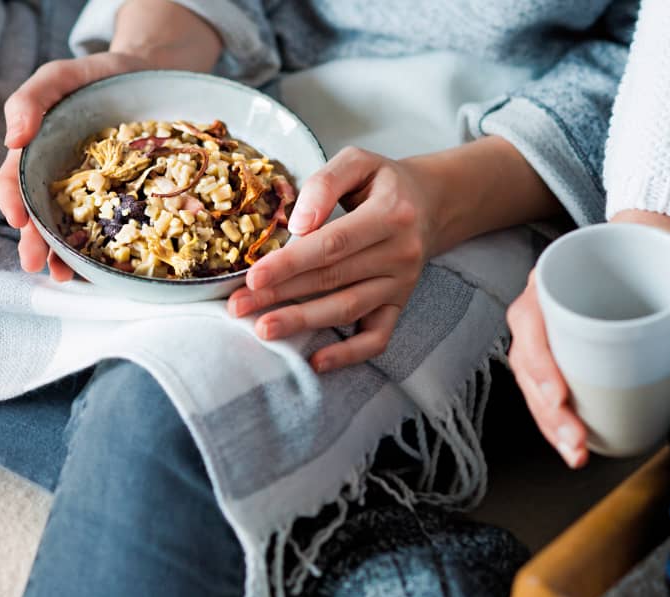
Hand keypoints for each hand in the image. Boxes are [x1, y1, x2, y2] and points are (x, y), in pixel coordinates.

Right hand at [0, 0, 221, 279]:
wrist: (149, 76)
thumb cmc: (96, 78)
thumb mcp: (60, 76)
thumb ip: (31, 100)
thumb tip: (12, 140)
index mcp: (40, 156)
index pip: (17, 184)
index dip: (14, 203)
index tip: (19, 220)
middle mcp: (65, 181)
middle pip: (44, 216)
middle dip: (37, 243)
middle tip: (38, 265)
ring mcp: (98, 193)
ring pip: (76, 229)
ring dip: (67, 256)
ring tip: (66, 276)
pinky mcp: (128, 198)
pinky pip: (117, 225)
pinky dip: (108, 247)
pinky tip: (106, 265)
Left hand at [228, 137, 564, 372]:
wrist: (430, 205)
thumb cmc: (383, 183)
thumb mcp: (358, 162)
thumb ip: (325, 183)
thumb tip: (297, 225)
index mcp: (390, 214)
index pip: (333, 243)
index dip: (292, 262)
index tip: (253, 275)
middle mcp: (400, 253)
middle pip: (333, 279)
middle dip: (282, 295)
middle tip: (239, 306)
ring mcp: (401, 285)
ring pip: (348, 309)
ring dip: (303, 322)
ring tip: (263, 329)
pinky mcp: (399, 306)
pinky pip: (377, 338)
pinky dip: (348, 354)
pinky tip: (315, 362)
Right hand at [507, 209, 669, 468]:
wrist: (646, 236)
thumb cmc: (649, 251)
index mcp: (553, 278)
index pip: (530, 321)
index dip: (539, 362)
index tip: (560, 396)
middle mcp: (541, 306)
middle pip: (527, 363)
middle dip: (547, 410)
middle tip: (575, 440)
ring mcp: (547, 331)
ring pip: (531, 382)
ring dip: (549, 423)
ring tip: (575, 451)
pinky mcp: (559, 351)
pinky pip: (544, 386)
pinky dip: (555, 417)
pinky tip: (572, 442)